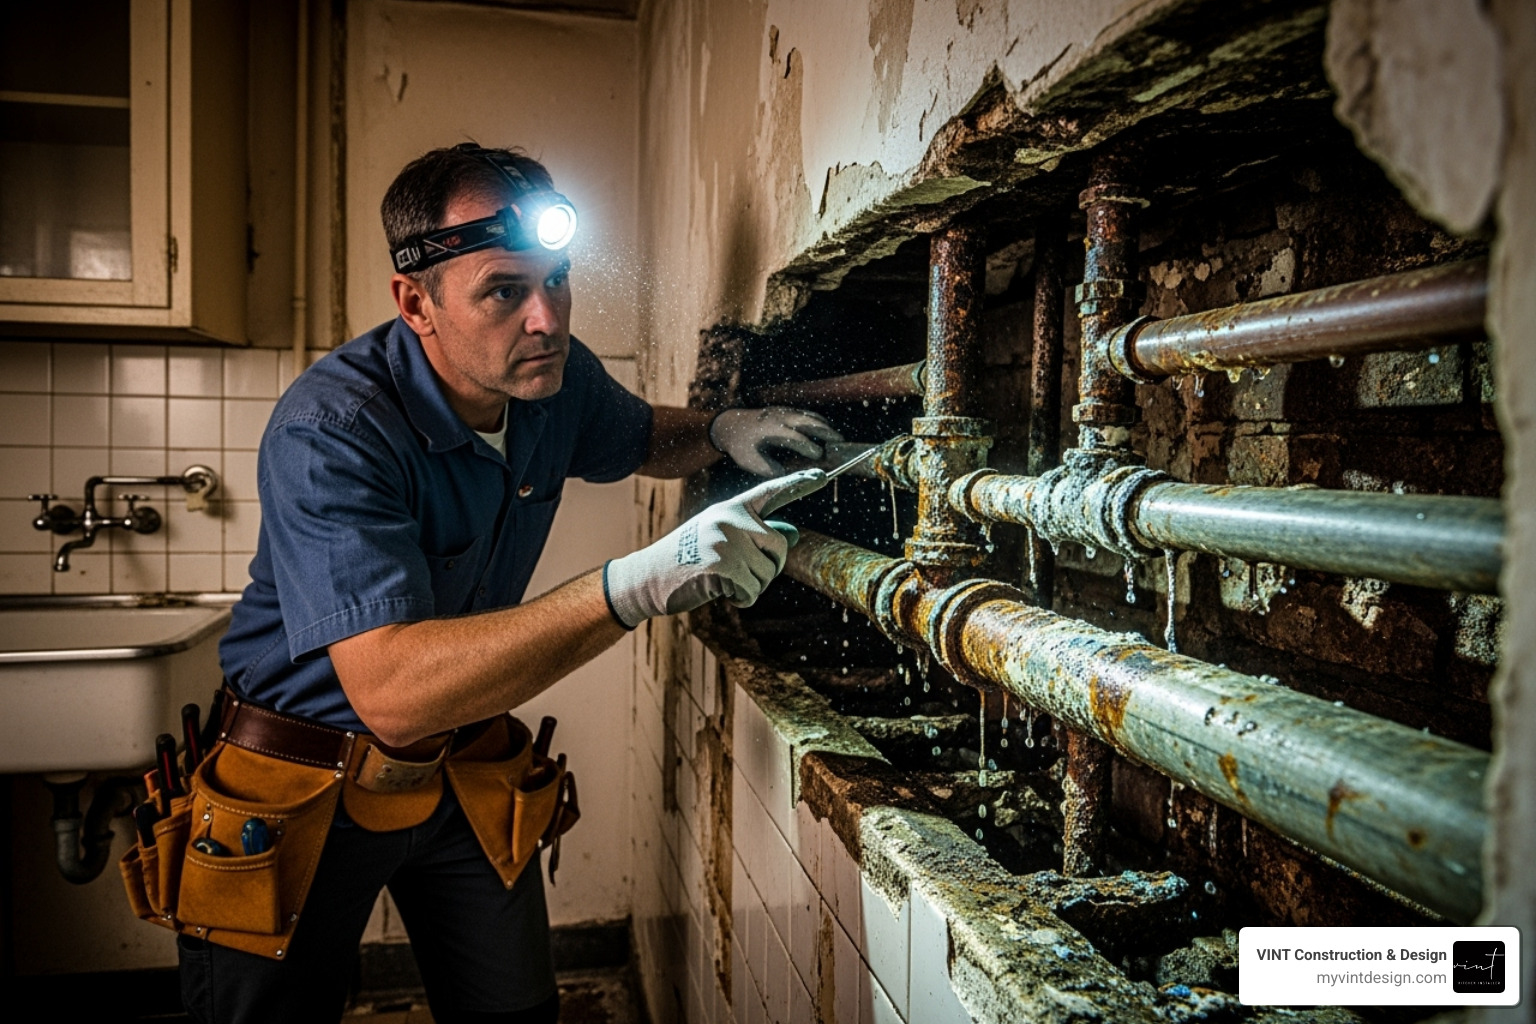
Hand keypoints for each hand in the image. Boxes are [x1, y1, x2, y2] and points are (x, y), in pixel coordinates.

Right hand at [603, 470, 827, 627]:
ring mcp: (726, 540)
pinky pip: (752, 591)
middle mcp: (731, 518)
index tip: (823, 476)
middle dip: (768, 569)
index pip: (771, 492)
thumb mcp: (720, 540)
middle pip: (779, 547)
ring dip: (750, 587)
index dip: (799, 484)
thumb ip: (754, 536)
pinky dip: (740, 599)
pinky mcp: (722, 565)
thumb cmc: (686, 561)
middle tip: (740, 575)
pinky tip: (717, 591)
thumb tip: (793, 536)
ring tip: (720, 580)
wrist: (646, 577)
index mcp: (731, 508)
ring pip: (766, 574)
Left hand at [709, 407, 843, 476]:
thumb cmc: (741, 446)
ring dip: (825, 425)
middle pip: (807, 422)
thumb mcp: (750, 461)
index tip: (820, 455)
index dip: (808, 446)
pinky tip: (827, 429)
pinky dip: (819, 420)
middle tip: (840, 442)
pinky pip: (806, 413)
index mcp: (771, 431)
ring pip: (809, 415)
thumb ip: (768, 469)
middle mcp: (779, 418)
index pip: (794, 437)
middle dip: (825, 431)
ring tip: (839, 437)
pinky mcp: (785, 410)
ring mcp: (783, 411)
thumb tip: (787, 475)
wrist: (730, 424)